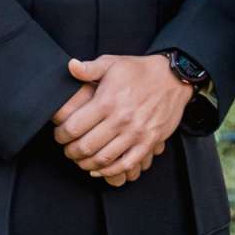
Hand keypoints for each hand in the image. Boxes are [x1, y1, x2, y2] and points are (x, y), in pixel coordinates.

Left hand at [54, 56, 191, 184]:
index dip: (60, 135)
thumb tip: (70, 66)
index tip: (60, 135)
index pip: (73, 127)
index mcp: (107, 101)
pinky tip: (101, 169)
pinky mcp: (149, 141)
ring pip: (103, 159)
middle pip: (85, 147)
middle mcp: (121, 119)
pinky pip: (126, 164)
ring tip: (81, 159)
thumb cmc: (141, 71)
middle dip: (71, 152)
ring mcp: (136, 132)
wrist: (175, 77)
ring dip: (86, 163)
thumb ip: (89, 68)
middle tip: (68, 149)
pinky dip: (110, 171)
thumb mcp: (113, 63)